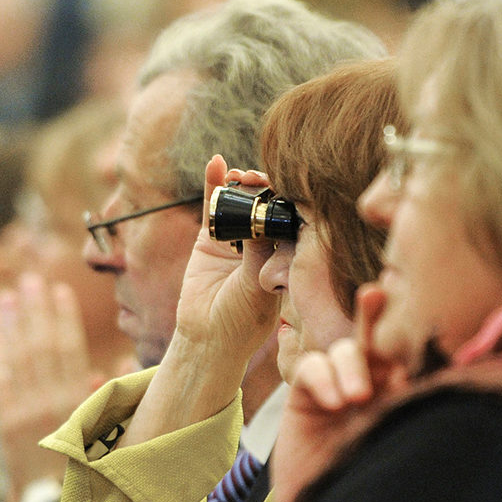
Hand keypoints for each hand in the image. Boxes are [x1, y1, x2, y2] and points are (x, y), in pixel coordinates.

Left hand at [0, 274, 94, 498]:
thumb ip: (111, 398)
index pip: (71, 350)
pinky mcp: (6, 424)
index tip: (60, 291)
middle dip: (37, 310)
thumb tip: (118, 363)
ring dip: (14, 323)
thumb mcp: (110, 436)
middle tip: (31, 279)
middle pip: (43, 346)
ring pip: (19, 357)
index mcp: (82, 403)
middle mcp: (53, 403)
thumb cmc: (90, 471)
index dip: (64, 318)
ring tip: (10, 294)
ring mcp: (26, 413)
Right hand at [120, 157, 281, 446]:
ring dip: (244, 182)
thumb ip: (262, 250)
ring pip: (244, 201)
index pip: (294, 217)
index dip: (291, 197)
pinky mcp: (211, 238)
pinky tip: (216, 162)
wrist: (207, 339)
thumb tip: (266, 213)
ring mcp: (239, 239)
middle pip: (270, 203)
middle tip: (259, 179)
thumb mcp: (259, 286)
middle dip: (267, 186)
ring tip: (240, 174)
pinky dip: (214, 183)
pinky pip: (214, 206)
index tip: (287, 185)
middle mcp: (266, 243)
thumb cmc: (243, 321)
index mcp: (288, 255)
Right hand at [271, 286, 407, 501]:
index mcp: (403, 395)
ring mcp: (338, 387)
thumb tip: (463, 392)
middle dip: (375, 313)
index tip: (428, 312)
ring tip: (358, 397)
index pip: (410, 355)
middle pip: (377, 340)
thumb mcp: (406, 449)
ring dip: (352, 365)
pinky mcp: (306, 395)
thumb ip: (424, 416)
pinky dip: (324, 377)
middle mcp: (373, 385)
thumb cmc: (372, 489)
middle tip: (376, 293)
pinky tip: (333, 402)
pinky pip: (312, 368)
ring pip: (346, 350)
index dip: (414, 332)